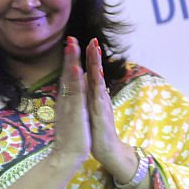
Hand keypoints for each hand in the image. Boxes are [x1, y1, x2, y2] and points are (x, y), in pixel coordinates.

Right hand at [52, 36, 90, 163]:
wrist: (67, 155)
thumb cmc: (72, 138)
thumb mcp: (72, 117)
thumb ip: (71, 104)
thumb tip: (70, 95)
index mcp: (67, 100)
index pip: (69, 77)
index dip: (70, 61)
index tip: (72, 46)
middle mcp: (65, 99)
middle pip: (67, 74)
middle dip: (69, 56)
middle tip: (70, 38)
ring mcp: (68, 104)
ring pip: (70, 79)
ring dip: (71, 61)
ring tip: (72, 45)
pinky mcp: (74, 111)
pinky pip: (74, 93)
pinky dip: (75, 79)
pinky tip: (77, 68)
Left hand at [84, 38, 133, 178]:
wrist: (105, 149)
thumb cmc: (96, 130)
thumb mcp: (89, 109)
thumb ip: (88, 96)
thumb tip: (84, 83)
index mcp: (92, 96)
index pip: (89, 73)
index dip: (87, 59)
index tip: (83, 43)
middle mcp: (98, 97)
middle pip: (95, 72)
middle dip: (94, 56)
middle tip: (93, 39)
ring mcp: (100, 104)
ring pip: (98, 81)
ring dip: (96, 64)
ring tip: (95, 49)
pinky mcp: (100, 114)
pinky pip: (97, 97)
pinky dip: (95, 84)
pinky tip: (94, 73)